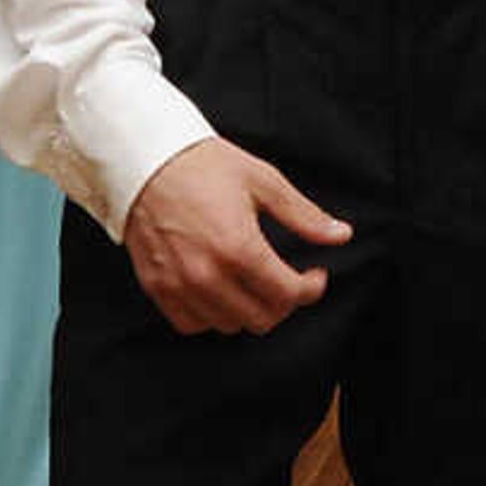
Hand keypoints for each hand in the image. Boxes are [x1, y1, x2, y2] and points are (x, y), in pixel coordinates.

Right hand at [120, 137, 352, 336]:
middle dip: (284, 302)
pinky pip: (192, 324)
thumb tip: (341, 235)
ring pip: (229, 325)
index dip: (311, 289)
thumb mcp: (263, 181)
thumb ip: (304, 215)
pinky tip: (221, 290)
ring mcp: (179, 285)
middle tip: (286, 280)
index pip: (288, 295)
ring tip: (253, 283)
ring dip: (248, 310)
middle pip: (262, 318)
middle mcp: (207, 274)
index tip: (314, 276)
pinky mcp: (157, 287)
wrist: (145, 160)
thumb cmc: (204, 165)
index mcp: (238, 247)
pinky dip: (211, 315)